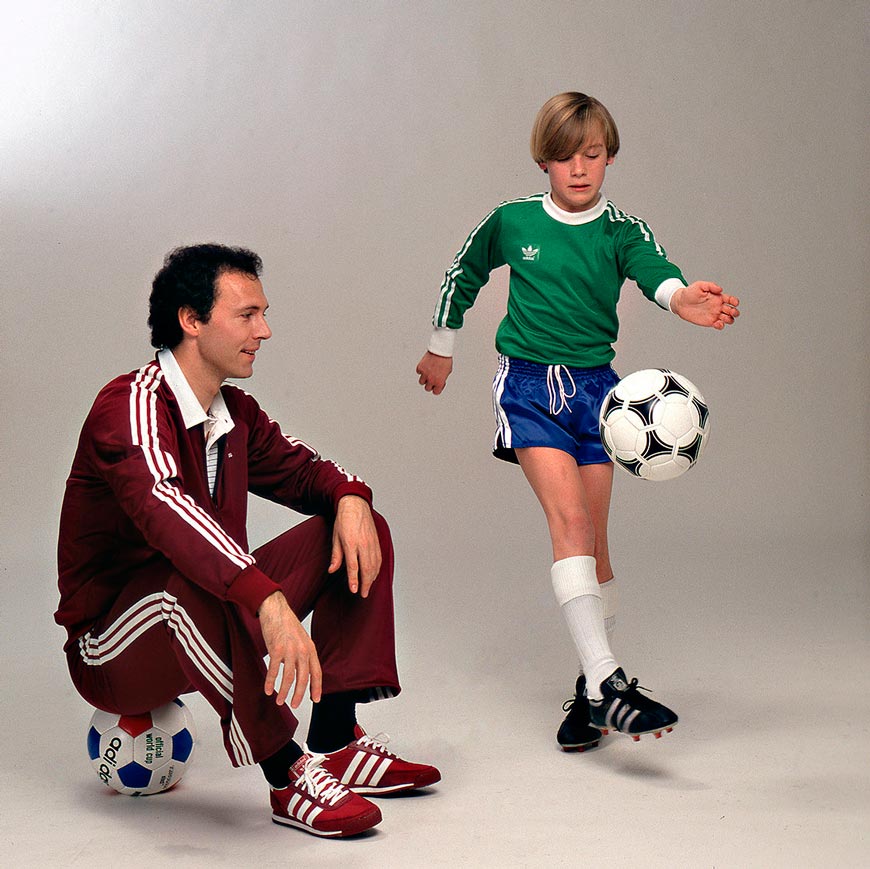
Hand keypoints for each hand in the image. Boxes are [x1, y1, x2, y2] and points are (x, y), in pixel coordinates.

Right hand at [259, 591, 321, 707]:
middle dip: (299, 694)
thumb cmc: (286, 624)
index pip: (317, 672)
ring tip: (280, 701)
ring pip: (289, 677)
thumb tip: (300, 672)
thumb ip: (303, 654)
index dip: (317, 687)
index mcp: (310, 648)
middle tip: (294, 705)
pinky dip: (270, 682)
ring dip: (284, 692)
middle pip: (303, 678)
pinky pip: (273, 671)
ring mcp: (289, 650)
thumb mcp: (301, 639)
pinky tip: (267, 689)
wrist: (275, 609)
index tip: (316, 699)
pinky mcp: (276, 649)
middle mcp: (302, 650)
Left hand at [329, 495, 381, 597]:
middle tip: (363, 594)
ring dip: (373, 578)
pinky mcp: (377, 542)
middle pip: (367, 568)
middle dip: (366, 583)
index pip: (354, 566)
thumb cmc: (344, 521)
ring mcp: (372, 543)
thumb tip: (332, 570)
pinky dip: (377, 569)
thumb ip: (336, 555)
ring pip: (375, 565)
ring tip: (368, 588)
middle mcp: (363, 544)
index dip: (354, 580)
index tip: (354, 590)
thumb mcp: (335, 537)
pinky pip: (379, 559)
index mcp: (351, 543)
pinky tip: (374, 575)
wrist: (355, 505)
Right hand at [416, 351, 452, 393]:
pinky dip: (421, 370)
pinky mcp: (420, 367)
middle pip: (427, 388)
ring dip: (424, 379)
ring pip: (421, 382)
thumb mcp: (447, 372)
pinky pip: (419, 372)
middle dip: (430, 384)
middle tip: (432, 378)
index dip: (437, 388)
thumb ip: (442, 379)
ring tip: (428, 373)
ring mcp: (425, 374)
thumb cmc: (446, 360)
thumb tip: (438, 382)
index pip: (436, 392)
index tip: (438, 384)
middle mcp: (431, 380)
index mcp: (439, 382)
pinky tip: (426, 366)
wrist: (440, 350)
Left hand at [671, 281, 740, 329]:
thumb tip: (720, 289)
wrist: (680, 303)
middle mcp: (718, 306)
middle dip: (735, 312)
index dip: (735, 301)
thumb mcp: (699, 285)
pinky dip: (721, 326)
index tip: (734, 303)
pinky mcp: (709, 322)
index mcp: (718, 297)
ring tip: (723, 318)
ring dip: (730, 320)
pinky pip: (719, 325)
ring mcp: (714, 314)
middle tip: (730, 312)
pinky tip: (717, 323)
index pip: (731, 300)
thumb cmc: (690, 292)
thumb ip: (711, 286)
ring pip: (728, 319)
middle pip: (732, 310)